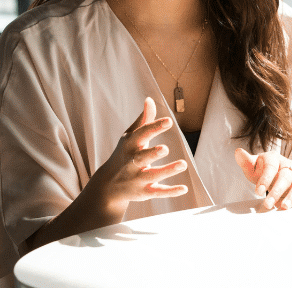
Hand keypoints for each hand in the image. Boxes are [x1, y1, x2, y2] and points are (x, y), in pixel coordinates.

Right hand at [88, 97, 188, 214]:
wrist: (106, 186)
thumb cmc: (123, 155)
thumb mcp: (130, 137)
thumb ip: (143, 120)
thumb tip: (150, 99)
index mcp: (130, 146)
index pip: (141, 135)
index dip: (154, 127)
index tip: (168, 121)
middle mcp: (132, 163)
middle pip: (142, 158)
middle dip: (152, 153)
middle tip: (165, 149)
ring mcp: (137, 179)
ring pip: (152, 175)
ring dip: (167, 171)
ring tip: (183, 164)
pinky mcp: (143, 192)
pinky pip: (157, 192)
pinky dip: (170, 191)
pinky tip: (184, 188)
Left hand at [234, 148, 291, 209]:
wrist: (275, 173)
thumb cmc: (262, 171)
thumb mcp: (252, 167)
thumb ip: (246, 162)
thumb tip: (238, 152)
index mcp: (274, 159)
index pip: (271, 167)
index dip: (265, 179)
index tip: (258, 192)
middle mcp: (288, 165)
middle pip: (285, 177)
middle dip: (276, 192)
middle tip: (267, 204)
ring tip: (284, 207)